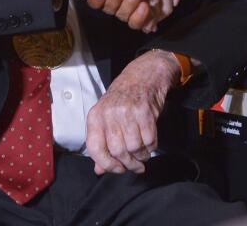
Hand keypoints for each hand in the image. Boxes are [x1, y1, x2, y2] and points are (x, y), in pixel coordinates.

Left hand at [85, 50, 180, 174]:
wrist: (144, 75)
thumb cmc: (123, 98)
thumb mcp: (106, 117)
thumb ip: (102, 143)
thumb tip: (99, 170)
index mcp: (96, 116)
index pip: (95, 149)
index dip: (107, 165)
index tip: (118, 169)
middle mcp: (110, 113)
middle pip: (118, 151)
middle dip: (128, 164)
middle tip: (135, 166)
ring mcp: (128, 112)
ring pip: (134, 147)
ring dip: (141, 156)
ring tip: (143, 154)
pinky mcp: (146, 111)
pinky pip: (149, 140)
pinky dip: (151, 147)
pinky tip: (150, 144)